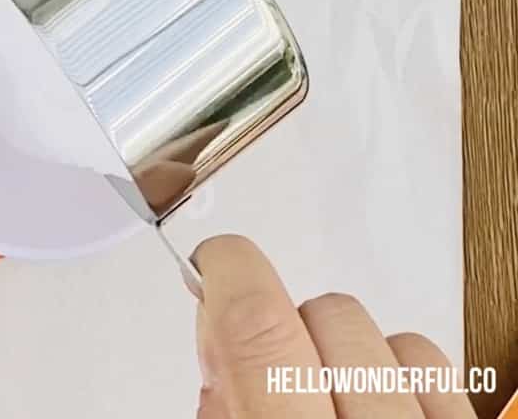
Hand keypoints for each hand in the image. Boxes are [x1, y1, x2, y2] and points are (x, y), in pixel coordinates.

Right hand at [193, 235, 475, 417]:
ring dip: (359, 359)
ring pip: (400, 340)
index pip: (257, 324)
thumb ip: (221, 409)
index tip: (218, 261)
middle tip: (275, 380)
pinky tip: (385, 411)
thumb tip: (217, 344)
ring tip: (339, 411)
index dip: (227, 268)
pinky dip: (409, 381)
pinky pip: (447, 371)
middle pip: (329, 316)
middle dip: (291, 331)